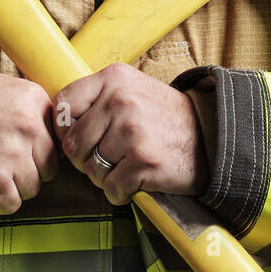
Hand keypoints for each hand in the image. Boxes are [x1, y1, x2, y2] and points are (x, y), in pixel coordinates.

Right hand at [0, 73, 58, 214]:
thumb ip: (25, 105)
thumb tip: (47, 126)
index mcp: (30, 98)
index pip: (56, 135)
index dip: (38, 146)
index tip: (23, 149)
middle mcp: (28, 124)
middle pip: (49, 164)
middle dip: (29, 169)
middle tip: (2, 163)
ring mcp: (13, 154)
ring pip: (33, 187)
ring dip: (12, 186)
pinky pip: (12, 204)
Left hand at [54, 63, 209, 205]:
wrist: (212, 135)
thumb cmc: (165, 116)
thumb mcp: (132, 89)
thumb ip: (97, 98)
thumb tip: (58, 123)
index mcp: (113, 78)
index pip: (63, 104)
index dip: (64, 128)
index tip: (80, 138)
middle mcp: (120, 101)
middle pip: (72, 143)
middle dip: (84, 159)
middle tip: (107, 160)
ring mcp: (132, 132)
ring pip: (90, 169)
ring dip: (104, 177)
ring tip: (126, 168)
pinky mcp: (143, 162)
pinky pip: (111, 188)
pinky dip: (120, 192)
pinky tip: (136, 182)